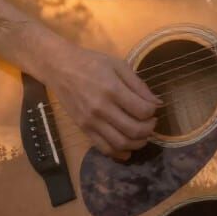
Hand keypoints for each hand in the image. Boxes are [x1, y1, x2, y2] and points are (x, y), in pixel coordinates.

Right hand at [39, 39, 159, 159]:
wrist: (60, 67)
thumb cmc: (91, 62)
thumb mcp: (118, 65)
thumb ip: (138, 85)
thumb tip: (157, 103)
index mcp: (112, 89)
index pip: (142, 111)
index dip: (153, 111)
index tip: (153, 107)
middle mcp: (101, 109)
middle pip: (134, 130)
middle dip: (149, 129)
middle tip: (151, 122)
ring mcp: (91, 121)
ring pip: (120, 143)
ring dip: (137, 143)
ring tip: (142, 135)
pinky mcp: (83, 129)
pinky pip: (103, 148)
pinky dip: (119, 153)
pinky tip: (127, 149)